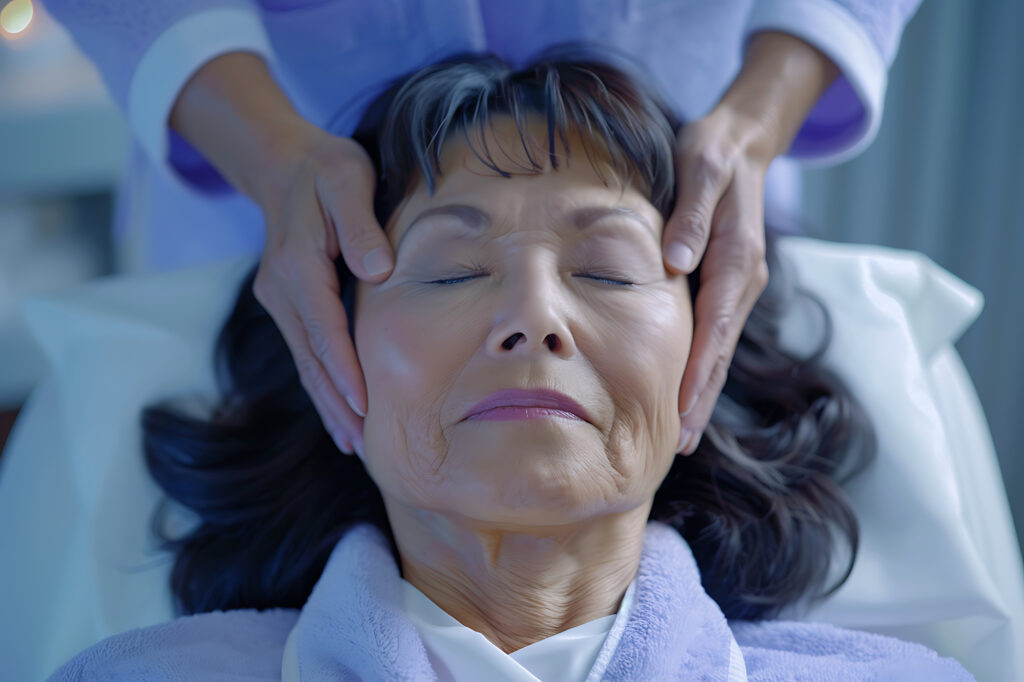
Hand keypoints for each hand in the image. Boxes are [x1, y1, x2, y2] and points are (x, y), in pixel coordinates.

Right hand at [252, 128, 392, 456]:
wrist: (284, 164)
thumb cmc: (325, 170)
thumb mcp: (347, 178)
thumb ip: (361, 224)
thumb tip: (378, 270)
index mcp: (297, 264)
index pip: (324, 327)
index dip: (345, 369)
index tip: (365, 406)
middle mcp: (281, 291)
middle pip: (312, 358)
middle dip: (338, 404)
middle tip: (367, 448)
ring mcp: (280, 301)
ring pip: (307, 364)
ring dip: (330, 405)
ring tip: (356, 447)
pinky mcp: (288, 306)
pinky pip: (307, 354)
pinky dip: (324, 386)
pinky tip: (341, 416)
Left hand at [664, 31, 838, 454]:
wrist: (743, 141)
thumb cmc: (713, 152)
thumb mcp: (701, 168)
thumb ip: (690, 215)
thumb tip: (674, 264)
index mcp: (735, 259)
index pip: (714, 327)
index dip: (697, 372)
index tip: (679, 411)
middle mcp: (742, 281)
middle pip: (720, 352)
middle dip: (699, 400)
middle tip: (678, 446)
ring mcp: (738, 287)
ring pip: (719, 350)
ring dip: (701, 394)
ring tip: (681, 437)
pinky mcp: (728, 286)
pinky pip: (715, 336)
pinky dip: (703, 369)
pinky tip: (685, 394)